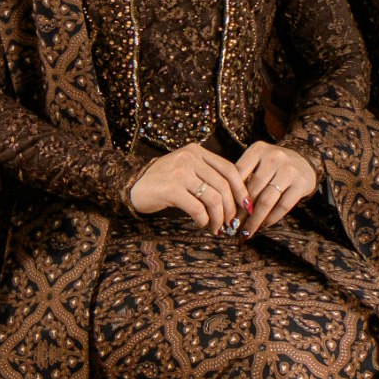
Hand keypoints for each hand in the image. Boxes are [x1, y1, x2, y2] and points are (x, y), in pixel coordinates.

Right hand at [128, 142, 251, 230]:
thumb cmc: (163, 181)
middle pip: (224, 185)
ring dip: (219, 217)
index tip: (246, 206)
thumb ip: (207, 175)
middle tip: (230, 223)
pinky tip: (201, 223)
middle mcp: (190, 158)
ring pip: (213, 198)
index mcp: (197, 151)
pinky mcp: (171, 189)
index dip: (242, 189)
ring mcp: (180, 172)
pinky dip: (204, 220)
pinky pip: (198, 208)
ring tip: (216, 227)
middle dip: (231, 208)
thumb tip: (236, 198)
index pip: (229, 169)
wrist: (132, 185)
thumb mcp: (186, 169)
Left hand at [234, 140, 317, 234]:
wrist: (305, 161)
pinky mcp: (301, 183)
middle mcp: (274, 157)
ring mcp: (289, 170)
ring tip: (246, 231)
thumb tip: (226, 206)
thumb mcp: (258, 162)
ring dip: (254, 220)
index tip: (224, 212)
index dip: (229, 196)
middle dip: (241, 212)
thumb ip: (244, 177)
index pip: (238, 175)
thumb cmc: (274, 166)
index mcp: (258, 150)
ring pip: (266, 201)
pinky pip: (283, 206)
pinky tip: (263, 225)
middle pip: (252, 190)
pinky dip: (271, 218)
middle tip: (232, 227)